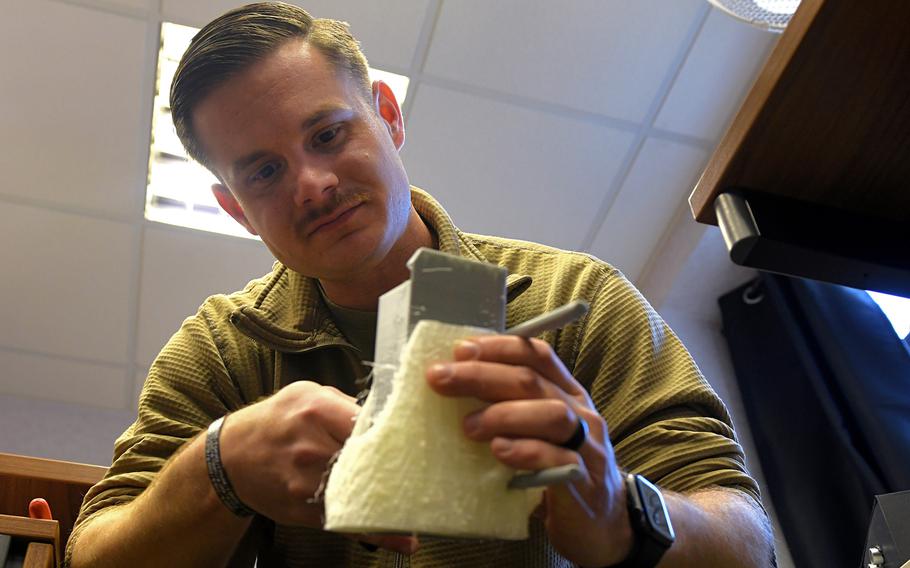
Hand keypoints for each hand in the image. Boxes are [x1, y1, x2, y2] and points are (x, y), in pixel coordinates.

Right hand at [218, 381, 416, 554]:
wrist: (230, 457)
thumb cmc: (274, 421)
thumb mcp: (304, 393)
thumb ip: (343, 403)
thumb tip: (380, 414)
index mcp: (315, 410)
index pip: (368, 421)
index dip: (394, 431)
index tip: (416, 438)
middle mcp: (311, 446)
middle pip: (368, 458)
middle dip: (398, 466)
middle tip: (429, 471)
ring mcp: (306, 481)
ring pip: (361, 492)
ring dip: (392, 498)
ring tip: (421, 500)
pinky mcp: (304, 509)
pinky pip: (346, 522)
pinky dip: (378, 533)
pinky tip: (405, 539)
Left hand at [426, 336, 632, 565]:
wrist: (602, 526)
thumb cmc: (558, 471)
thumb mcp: (539, 431)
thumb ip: (511, 407)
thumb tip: (455, 387)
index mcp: (568, 393)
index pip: (537, 355)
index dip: (499, 347)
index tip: (460, 350)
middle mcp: (581, 412)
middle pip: (533, 381)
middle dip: (482, 375)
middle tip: (440, 379)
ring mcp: (587, 446)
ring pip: (552, 415)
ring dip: (504, 414)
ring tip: (468, 426)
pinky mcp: (584, 481)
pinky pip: (560, 460)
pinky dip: (527, 451)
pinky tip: (499, 451)